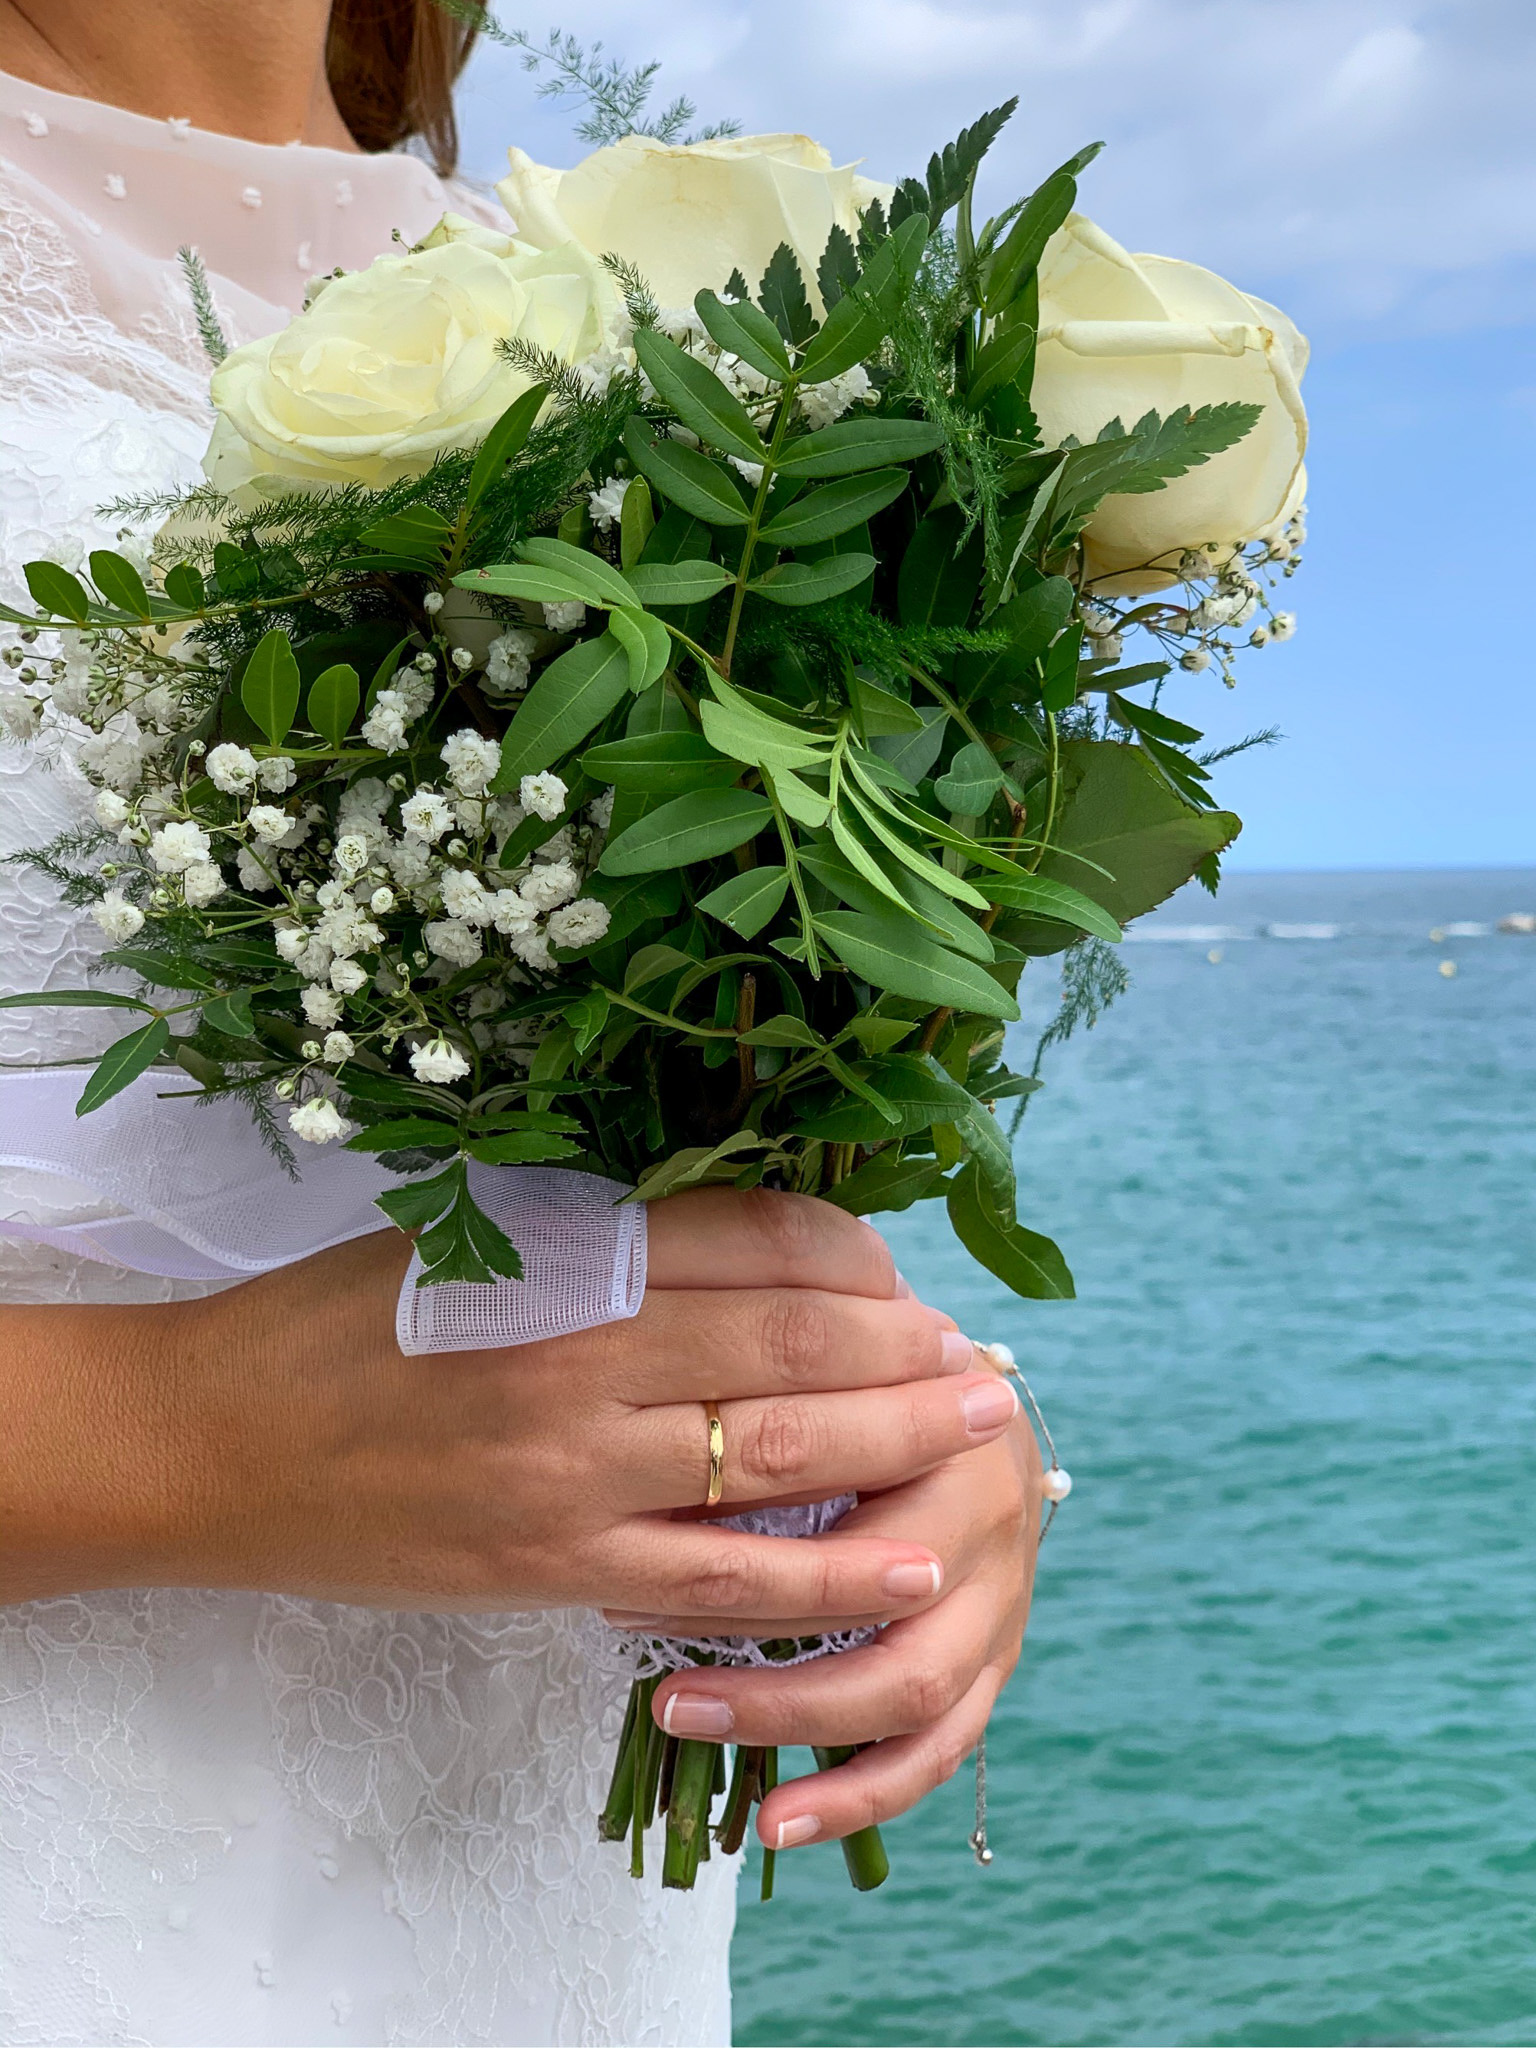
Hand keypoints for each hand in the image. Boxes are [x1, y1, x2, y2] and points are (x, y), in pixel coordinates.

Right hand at [0, 1190, 1021, 1617]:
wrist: (213, 1440)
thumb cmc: (341, 1318)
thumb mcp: (478, 1233)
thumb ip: (616, 1237)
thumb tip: (768, 1249)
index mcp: (565, 1249)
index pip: (763, 1235)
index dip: (859, 1257)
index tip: (905, 1277)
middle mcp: (582, 1352)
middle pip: (795, 1341)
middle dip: (909, 1349)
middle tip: (982, 1358)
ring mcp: (571, 1470)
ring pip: (776, 1453)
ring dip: (899, 1441)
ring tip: (979, 1429)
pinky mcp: (553, 1567)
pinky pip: (718, 1577)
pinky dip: (826, 1571)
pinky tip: (913, 1561)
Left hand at [635, 1357, 1042, 1853]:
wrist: (973, 1402)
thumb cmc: (873, 1373)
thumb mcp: (836, 1359)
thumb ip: (780, 1380)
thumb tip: (666, 1395)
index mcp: (955, 1448)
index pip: (855, 1519)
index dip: (748, 1549)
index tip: (634, 1569)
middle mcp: (993, 1535)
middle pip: (889, 1620)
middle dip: (763, 1658)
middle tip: (656, 1679)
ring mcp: (1001, 1611)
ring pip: (913, 1699)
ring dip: (792, 1724)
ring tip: (679, 1724)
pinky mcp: (991, 1669)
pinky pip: (934, 1755)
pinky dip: (855, 1799)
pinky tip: (772, 1828)